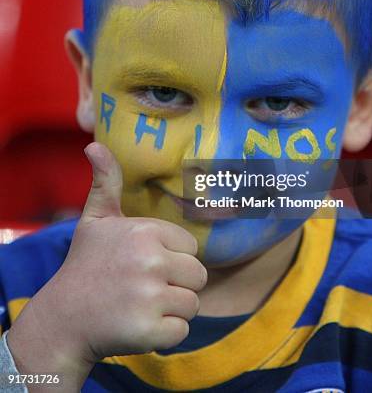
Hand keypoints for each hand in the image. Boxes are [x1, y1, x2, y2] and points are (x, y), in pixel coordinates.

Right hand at [8, 143, 206, 388]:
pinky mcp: (149, 331)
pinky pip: (182, 331)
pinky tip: (137, 326)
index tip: (142, 264)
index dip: (171, 258)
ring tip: (139, 305)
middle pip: (199, 276)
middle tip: (142, 288)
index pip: (191, 248)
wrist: (63, 319)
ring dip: (171, 310)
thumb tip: (94, 145)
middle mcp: (150, 261)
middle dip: (176, 285)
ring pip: (192, 304)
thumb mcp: (95, 219)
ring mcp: (150, 297)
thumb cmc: (86, 264)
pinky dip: (164, 335)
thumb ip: (107, 182)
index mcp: (145, 232)